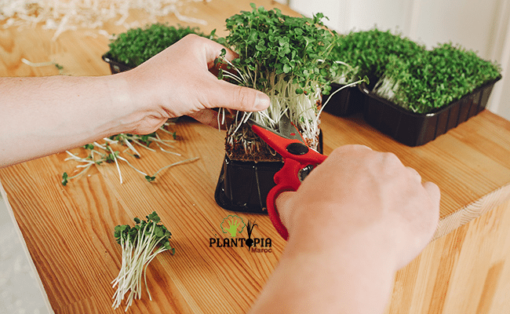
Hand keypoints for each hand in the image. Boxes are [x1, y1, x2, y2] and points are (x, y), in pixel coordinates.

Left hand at [121, 34, 269, 133]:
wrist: (131, 105)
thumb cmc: (161, 86)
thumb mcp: (209, 91)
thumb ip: (238, 97)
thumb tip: (262, 100)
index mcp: (198, 48)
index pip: (231, 58)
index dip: (246, 73)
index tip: (260, 86)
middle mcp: (190, 62)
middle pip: (223, 78)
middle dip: (236, 93)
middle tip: (253, 105)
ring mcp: (183, 81)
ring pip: (212, 94)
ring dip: (225, 107)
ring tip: (243, 118)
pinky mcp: (178, 98)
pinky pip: (201, 106)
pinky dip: (212, 115)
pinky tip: (225, 125)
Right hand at [276, 145, 439, 269]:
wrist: (343, 250)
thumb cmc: (321, 225)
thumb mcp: (292, 204)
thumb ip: (290, 196)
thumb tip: (283, 199)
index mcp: (350, 156)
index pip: (353, 159)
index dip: (348, 178)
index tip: (344, 190)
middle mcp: (381, 163)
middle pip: (380, 170)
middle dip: (371, 188)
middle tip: (358, 211)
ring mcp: (406, 181)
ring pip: (404, 183)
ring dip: (395, 197)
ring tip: (378, 222)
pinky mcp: (426, 204)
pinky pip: (428, 196)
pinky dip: (419, 206)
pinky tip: (404, 218)